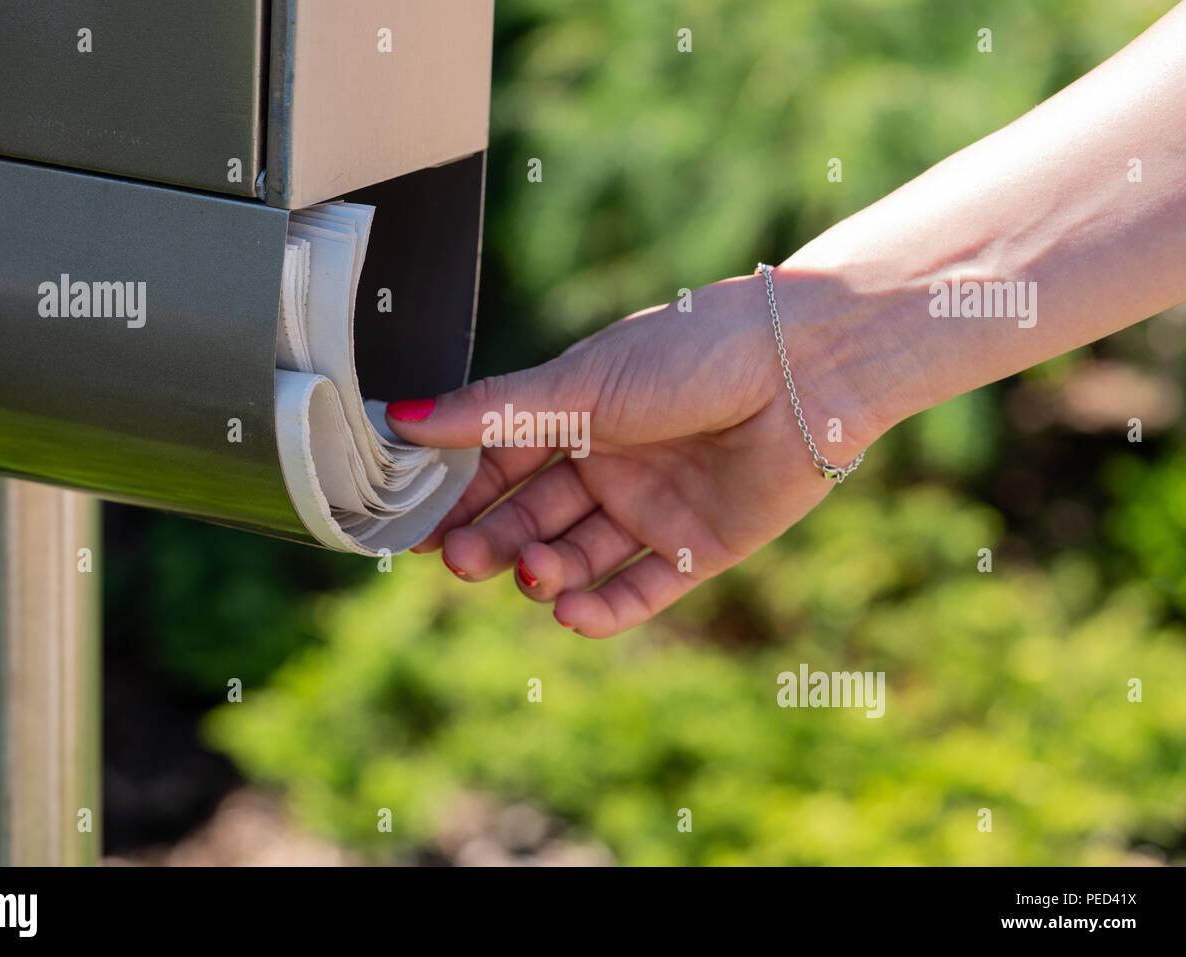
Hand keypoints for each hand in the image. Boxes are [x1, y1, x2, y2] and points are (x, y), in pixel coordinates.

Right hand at [386, 271, 883, 637]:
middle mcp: (610, 464)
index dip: (460, 498)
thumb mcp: (580, 384)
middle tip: (463, 560)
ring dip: (546, 571)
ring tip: (533, 574)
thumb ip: (492, 413)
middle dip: (495, 540)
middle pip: (533, 516)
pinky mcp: (700, 546)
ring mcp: (653, 507)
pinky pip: (642, 589)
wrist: (806, 366)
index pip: (500, 466)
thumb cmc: (690, 354)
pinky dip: (606, 608)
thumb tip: (398, 415)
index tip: (417, 529)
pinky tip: (573, 612)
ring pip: (580, 555)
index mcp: (576, 415)